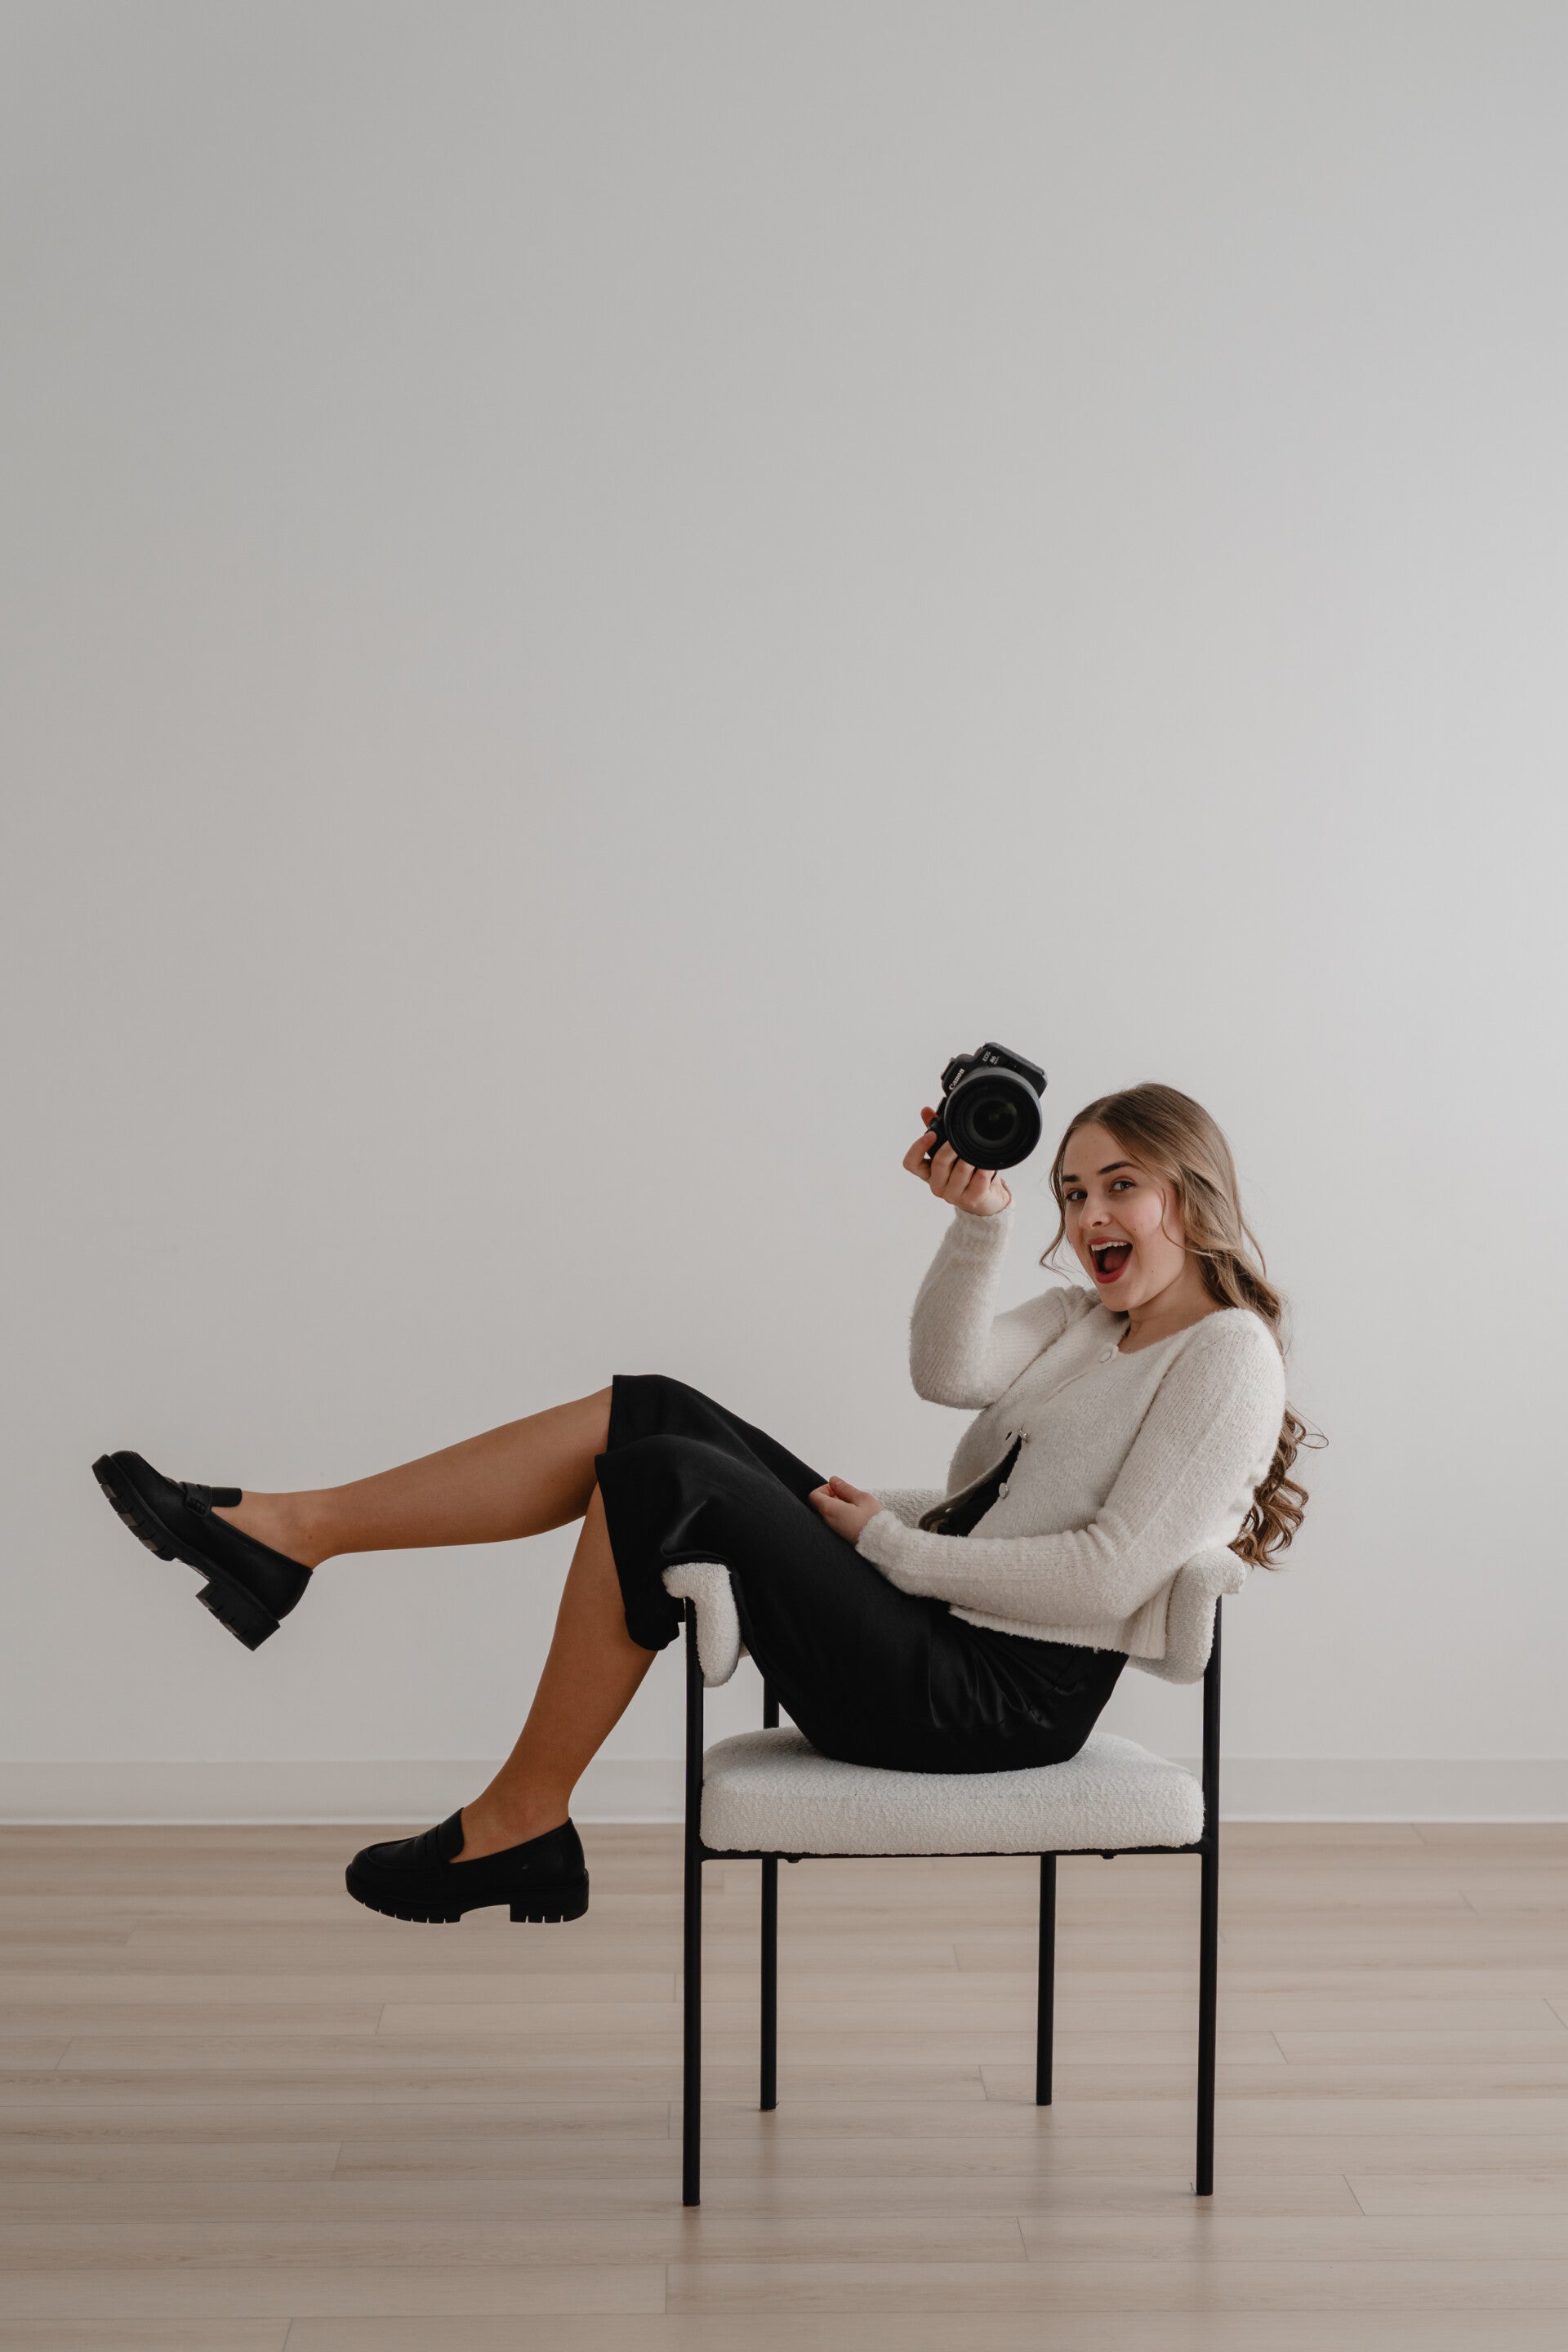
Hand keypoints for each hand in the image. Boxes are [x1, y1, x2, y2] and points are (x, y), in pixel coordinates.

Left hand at [807, 1476, 883, 1543]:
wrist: (882, 1544)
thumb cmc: (873, 1522)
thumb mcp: (862, 1498)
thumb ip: (845, 1488)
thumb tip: (834, 1481)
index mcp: (829, 1510)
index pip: (814, 1495)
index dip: (825, 1488)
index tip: (839, 1488)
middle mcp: (827, 1522)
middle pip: (820, 1504)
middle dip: (833, 1496)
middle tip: (850, 1496)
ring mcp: (832, 1531)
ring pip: (828, 1513)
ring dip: (838, 1506)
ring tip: (855, 1507)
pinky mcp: (840, 1537)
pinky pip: (834, 1522)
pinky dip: (842, 1516)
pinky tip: (856, 1517)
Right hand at [902, 1103, 1012, 1217]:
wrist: (986, 1199)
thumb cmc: (966, 1174)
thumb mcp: (950, 1153)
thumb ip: (936, 1131)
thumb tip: (926, 1111)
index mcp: (928, 1173)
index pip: (911, 1163)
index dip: (918, 1148)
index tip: (931, 1134)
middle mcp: (937, 1186)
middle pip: (939, 1163)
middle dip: (951, 1147)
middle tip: (960, 1136)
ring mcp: (954, 1195)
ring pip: (961, 1169)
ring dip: (970, 1156)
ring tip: (977, 1147)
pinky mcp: (971, 1199)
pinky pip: (979, 1180)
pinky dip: (984, 1168)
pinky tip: (988, 1162)